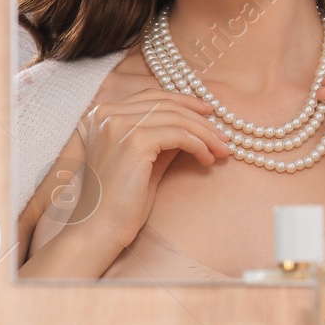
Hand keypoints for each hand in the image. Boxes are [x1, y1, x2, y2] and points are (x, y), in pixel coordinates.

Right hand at [74, 87, 231, 248]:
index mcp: (105, 114)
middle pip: (167, 104)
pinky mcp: (134, 141)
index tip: (208, 112)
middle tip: (223, 136)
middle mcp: (109, 113)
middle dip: (200, 119)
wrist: (100, 227)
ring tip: (221, 150)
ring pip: (176, 118)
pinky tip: (206, 159)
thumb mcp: (144, 160)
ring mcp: (120, 125)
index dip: (183, 101)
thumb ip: (162, 138)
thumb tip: (195, 126)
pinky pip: (178, 135)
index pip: (152, 96)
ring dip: (205, 134)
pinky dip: (198, 145)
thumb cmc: (121, 199)